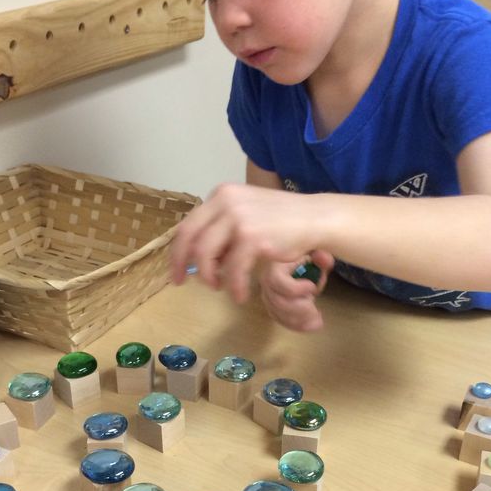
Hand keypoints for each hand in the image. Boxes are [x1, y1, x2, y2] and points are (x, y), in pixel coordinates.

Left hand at [170, 183, 321, 302]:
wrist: (314, 218)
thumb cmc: (281, 220)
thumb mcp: (246, 213)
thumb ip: (222, 229)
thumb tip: (198, 257)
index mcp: (221, 195)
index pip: (188, 224)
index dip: (178, 250)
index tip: (176, 269)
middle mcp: (226, 202)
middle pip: (189, 238)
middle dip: (182, 264)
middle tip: (182, 282)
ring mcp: (238, 219)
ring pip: (206, 255)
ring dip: (209, 277)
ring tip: (219, 287)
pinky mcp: (252, 238)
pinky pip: (233, 270)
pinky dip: (234, 286)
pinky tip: (240, 295)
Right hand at [259, 251, 333, 331]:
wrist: (299, 264)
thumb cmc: (307, 256)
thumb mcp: (316, 253)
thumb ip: (321, 256)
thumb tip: (325, 260)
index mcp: (275, 266)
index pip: (276, 280)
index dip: (296, 288)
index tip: (312, 287)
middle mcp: (266, 282)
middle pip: (278, 302)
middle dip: (300, 308)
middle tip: (315, 305)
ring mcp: (267, 296)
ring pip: (279, 314)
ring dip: (301, 319)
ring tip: (318, 317)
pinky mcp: (271, 307)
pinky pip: (281, 320)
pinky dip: (298, 326)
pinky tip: (313, 324)